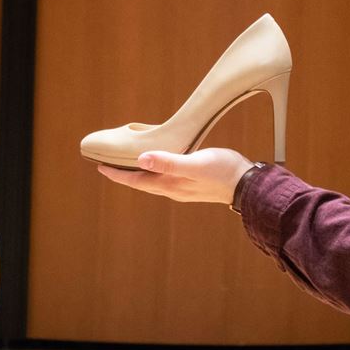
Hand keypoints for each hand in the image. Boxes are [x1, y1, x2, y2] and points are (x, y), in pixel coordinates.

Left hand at [97, 148, 253, 204]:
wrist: (248, 184)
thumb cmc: (223, 171)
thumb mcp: (195, 163)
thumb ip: (168, 162)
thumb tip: (141, 160)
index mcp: (170, 185)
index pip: (137, 181)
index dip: (118, 175)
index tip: (101, 168)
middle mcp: (174, 189)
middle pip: (142, 184)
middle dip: (124, 175)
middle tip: (108, 166)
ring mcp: (183, 188)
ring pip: (153, 182)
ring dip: (139, 175)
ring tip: (128, 166)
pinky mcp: (193, 184)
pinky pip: (165, 179)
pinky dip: (154, 172)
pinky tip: (158, 165)